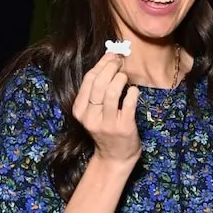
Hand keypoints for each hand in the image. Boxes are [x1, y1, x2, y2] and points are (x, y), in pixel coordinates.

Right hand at [72, 50, 140, 164]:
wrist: (115, 157)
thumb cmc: (106, 129)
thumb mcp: (93, 112)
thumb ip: (97, 91)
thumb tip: (109, 59)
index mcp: (79, 110)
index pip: (88, 80)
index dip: (101, 64)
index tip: (112, 55)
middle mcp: (90, 117)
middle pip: (99, 83)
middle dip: (112, 67)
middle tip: (121, 60)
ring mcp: (107, 123)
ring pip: (112, 92)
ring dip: (121, 78)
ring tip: (125, 77)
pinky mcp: (123, 128)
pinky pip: (129, 103)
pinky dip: (133, 92)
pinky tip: (133, 91)